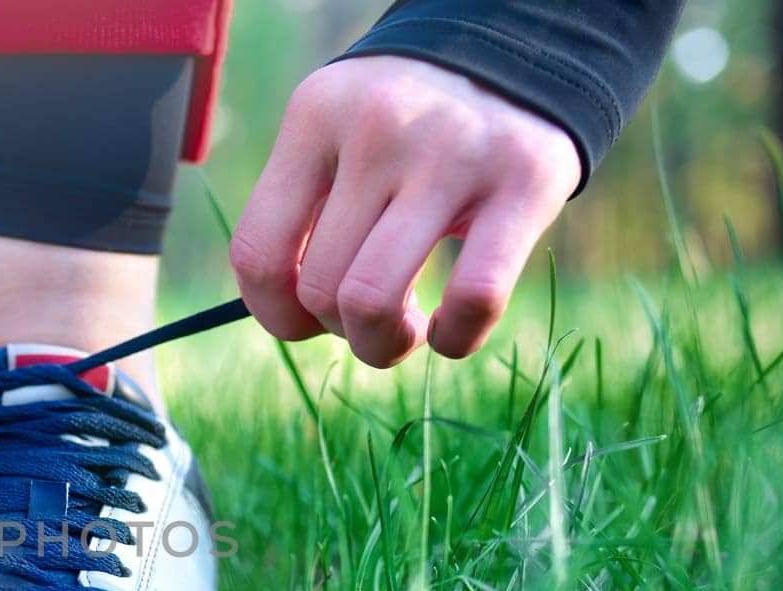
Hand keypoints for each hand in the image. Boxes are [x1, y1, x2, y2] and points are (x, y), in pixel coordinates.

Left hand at [229, 56, 581, 367]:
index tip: (306, 320)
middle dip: (338, 329)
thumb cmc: (407, 124)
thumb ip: (301, 209)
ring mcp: (453, 154)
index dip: (275, 314)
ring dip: (383, 346)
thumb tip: (284, 316)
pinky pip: (472, 299)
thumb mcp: (337, 134)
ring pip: (374, 302)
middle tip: (370, 317)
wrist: (519, 52)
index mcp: (317, 115)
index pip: (256, 253)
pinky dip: (455, 339)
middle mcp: (380, 128)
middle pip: (319, 288)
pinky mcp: (526, 181)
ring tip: (406, 330)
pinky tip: (452, 330)